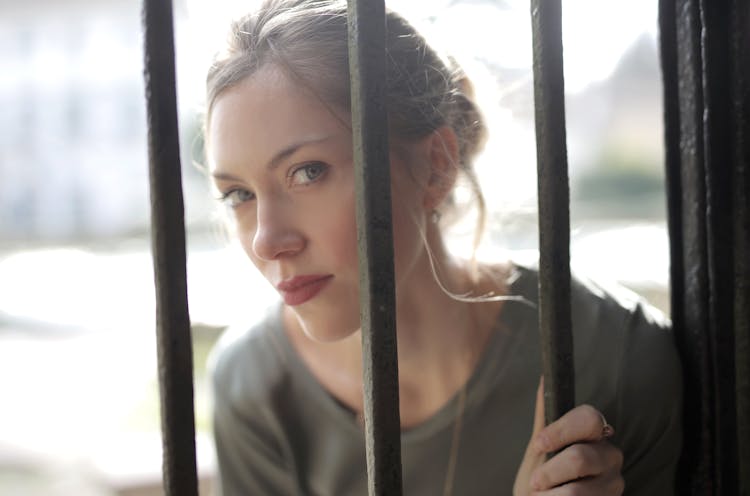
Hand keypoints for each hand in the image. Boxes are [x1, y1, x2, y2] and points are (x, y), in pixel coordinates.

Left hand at [513, 379, 623, 494]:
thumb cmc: (541, 477)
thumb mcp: (539, 447)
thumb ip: (545, 418)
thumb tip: (543, 379)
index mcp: (594, 433)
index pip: (589, 418)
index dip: (561, 431)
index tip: (538, 445)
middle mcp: (610, 454)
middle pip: (580, 457)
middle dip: (550, 472)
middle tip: (536, 482)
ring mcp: (614, 482)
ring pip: (577, 490)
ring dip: (550, 495)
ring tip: (542, 495)